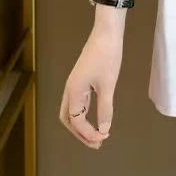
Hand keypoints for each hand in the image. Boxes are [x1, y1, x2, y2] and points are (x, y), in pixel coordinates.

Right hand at [60, 19, 123, 148]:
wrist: (107, 33)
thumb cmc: (107, 56)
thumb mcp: (108, 84)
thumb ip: (105, 108)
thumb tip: (104, 129)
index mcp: (73, 91)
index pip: (76, 121)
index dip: (88, 133)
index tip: (103, 138)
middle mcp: (70, 90)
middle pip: (68, 119)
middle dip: (80, 134)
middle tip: (97, 143)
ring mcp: (75, 85)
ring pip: (72, 112)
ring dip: (83, 126)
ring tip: (98, 135)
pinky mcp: (81, 80)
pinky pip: (79, 103)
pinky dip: (86, 114)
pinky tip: (97, 118)